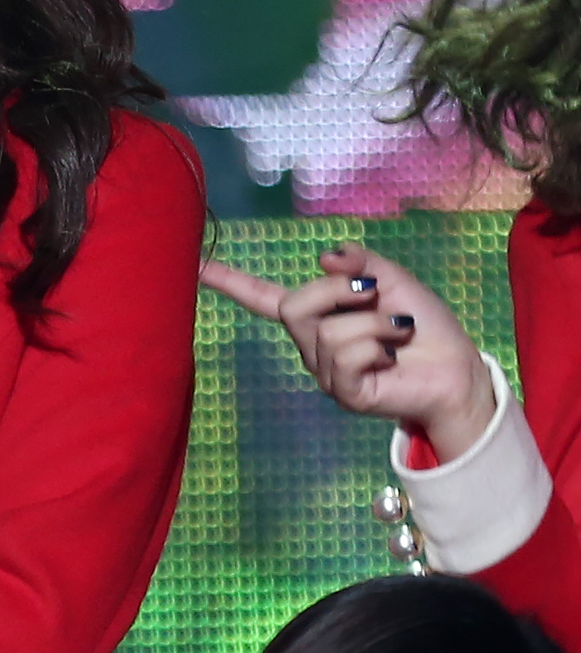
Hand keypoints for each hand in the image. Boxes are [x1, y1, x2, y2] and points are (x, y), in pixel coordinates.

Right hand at [200, 241, 496, 460]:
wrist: (458, 369)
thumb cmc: (425, 328)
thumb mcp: (394, 280)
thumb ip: (361, 263)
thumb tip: (324, 258)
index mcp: (318, 317)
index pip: (265, 300)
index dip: (231, 283)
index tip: (195, 266)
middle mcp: (313, 347)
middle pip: (297, 306)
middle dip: (339, 290)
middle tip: (375, 295)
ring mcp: (326, 374)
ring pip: (328, 331)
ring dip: (374, 321)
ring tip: (397, 331)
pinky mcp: (345, 394)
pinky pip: (346, 356)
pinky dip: (378, 344)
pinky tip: (392, 355)